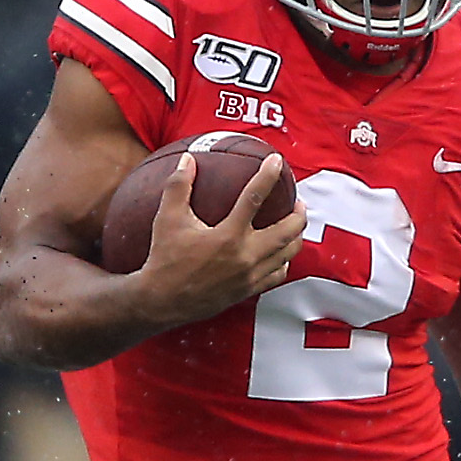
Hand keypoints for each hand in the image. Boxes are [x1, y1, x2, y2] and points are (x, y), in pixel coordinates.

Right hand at [133, 152, 307, 329]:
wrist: (162, 301)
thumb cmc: (164, 259)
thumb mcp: (167, 219)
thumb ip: (178, 186)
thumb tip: (187, 159)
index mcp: (228, 235)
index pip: (255, 197)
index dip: (269, 175)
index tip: (277, 161)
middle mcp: (245, 255)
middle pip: (287, 229)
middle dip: (298, 212)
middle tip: (296, 201)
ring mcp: (249, 275)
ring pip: (288, 253)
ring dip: (296, 235)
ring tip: (295, 224)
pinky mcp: (248, 289)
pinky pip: (277, 274)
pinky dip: (284, 261)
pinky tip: (281, 253)